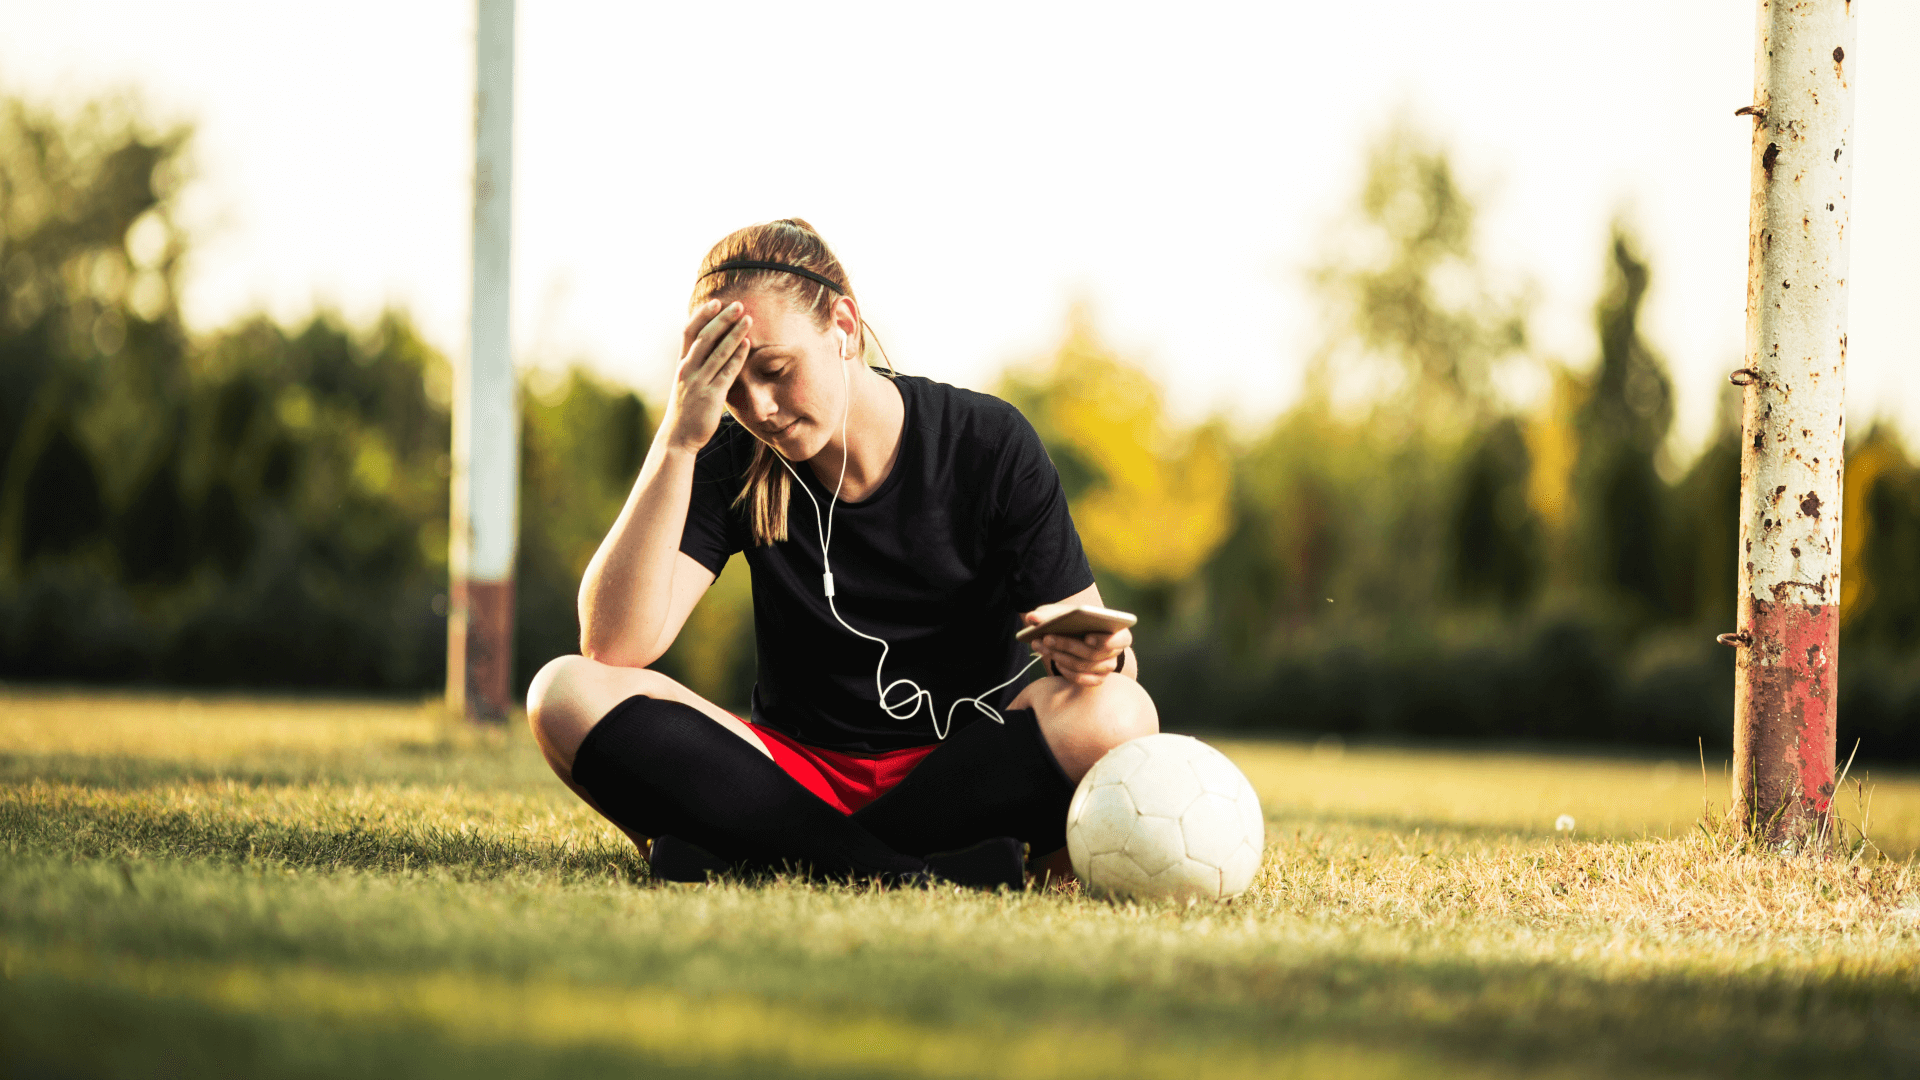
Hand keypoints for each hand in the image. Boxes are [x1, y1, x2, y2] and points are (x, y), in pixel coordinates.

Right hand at [663, 299, 751, 452]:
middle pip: (704, 337)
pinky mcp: (711, 396)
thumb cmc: (686, 410)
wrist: (678, 437)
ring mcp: (698, 382)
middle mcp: (688, 370)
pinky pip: (725, 372)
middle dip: (721, 319)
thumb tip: (711, 352)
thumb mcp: (687, 384)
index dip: (701, 316)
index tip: (715, 302)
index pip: (689, 333)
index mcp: (682, 365)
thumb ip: (697, 367)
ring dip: (733, 334)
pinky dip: (737, 357)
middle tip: (738, 305)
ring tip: (748, 319)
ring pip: (717, 352)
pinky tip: (747, 345)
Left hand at [1022, 607, 1130, 686]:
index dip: (1107, 640)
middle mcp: (1116, 652)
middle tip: (1048, 638)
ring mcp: (1107, 668)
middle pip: (1094, 653)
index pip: (1122, 639)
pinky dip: (1065, 671)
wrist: (1080, 637)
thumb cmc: (1076, 622)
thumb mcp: (1064, 614)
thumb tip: (1032, 618)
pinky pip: (1081, 679)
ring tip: (1045, 647)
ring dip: (1062, 657)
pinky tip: (1054, 661)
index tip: (1087, 638)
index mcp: (1119, 633)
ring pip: (1084, 666)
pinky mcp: (1097, 679)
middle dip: (1068, 644)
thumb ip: (1049, 614)